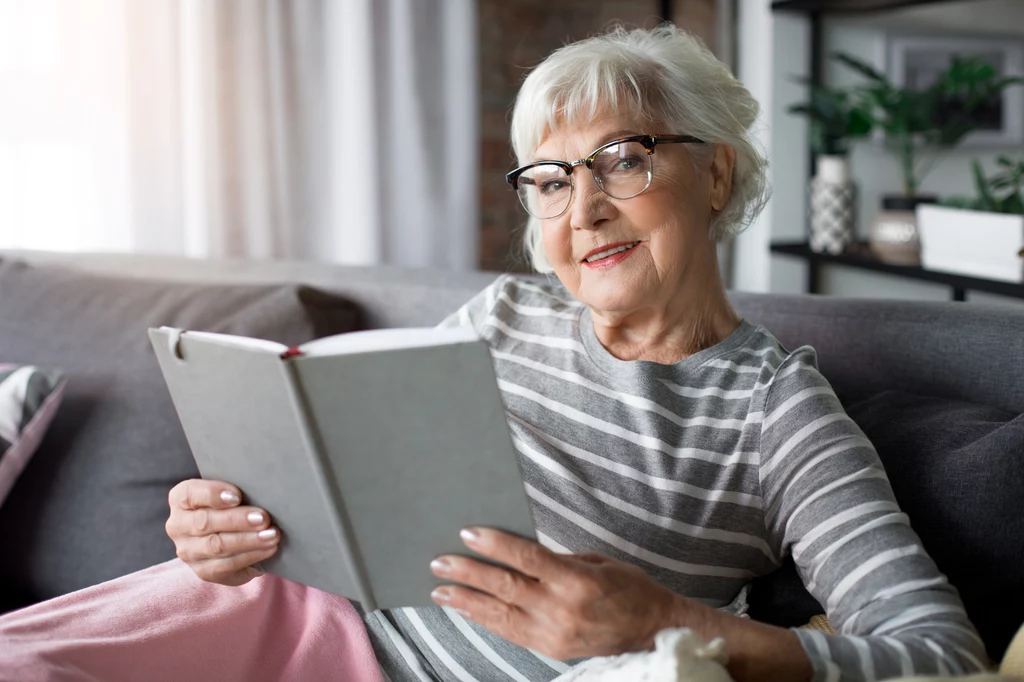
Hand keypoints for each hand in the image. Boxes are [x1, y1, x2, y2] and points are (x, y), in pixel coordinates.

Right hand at [165, 479, 280, 585]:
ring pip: (216, 546)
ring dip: (248, 540)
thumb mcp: (229, 492)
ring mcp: (188, 551)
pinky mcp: (203, 571)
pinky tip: (269, 549)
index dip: (213, 494)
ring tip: (272, 535)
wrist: (229, 532)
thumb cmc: (231, 504)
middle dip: (237, 520)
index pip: (190, 494)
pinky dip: (251, 556)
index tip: (237, 496)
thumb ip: (236, 491)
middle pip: (205, 522)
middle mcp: (178, 526)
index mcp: (180, 499)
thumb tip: (262, 490)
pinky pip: (226, 565)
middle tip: (263, 518)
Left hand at [428, 527, 699, 659]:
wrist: (654, 630)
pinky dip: (486, 620)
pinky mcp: (551, 649)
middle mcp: (562, 609)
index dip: (494, 544)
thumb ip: (557, 560)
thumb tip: (519, 554)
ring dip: (467, 601)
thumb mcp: (597, 561)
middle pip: (505, 587)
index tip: (468, 533)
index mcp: (576, 581)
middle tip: (440, 562)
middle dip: (468, 573)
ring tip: (441, 590)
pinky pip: (510, 633)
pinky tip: (468, 610)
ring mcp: (554, 633)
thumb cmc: (629, 588)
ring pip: (500, 615)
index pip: (526, 558)